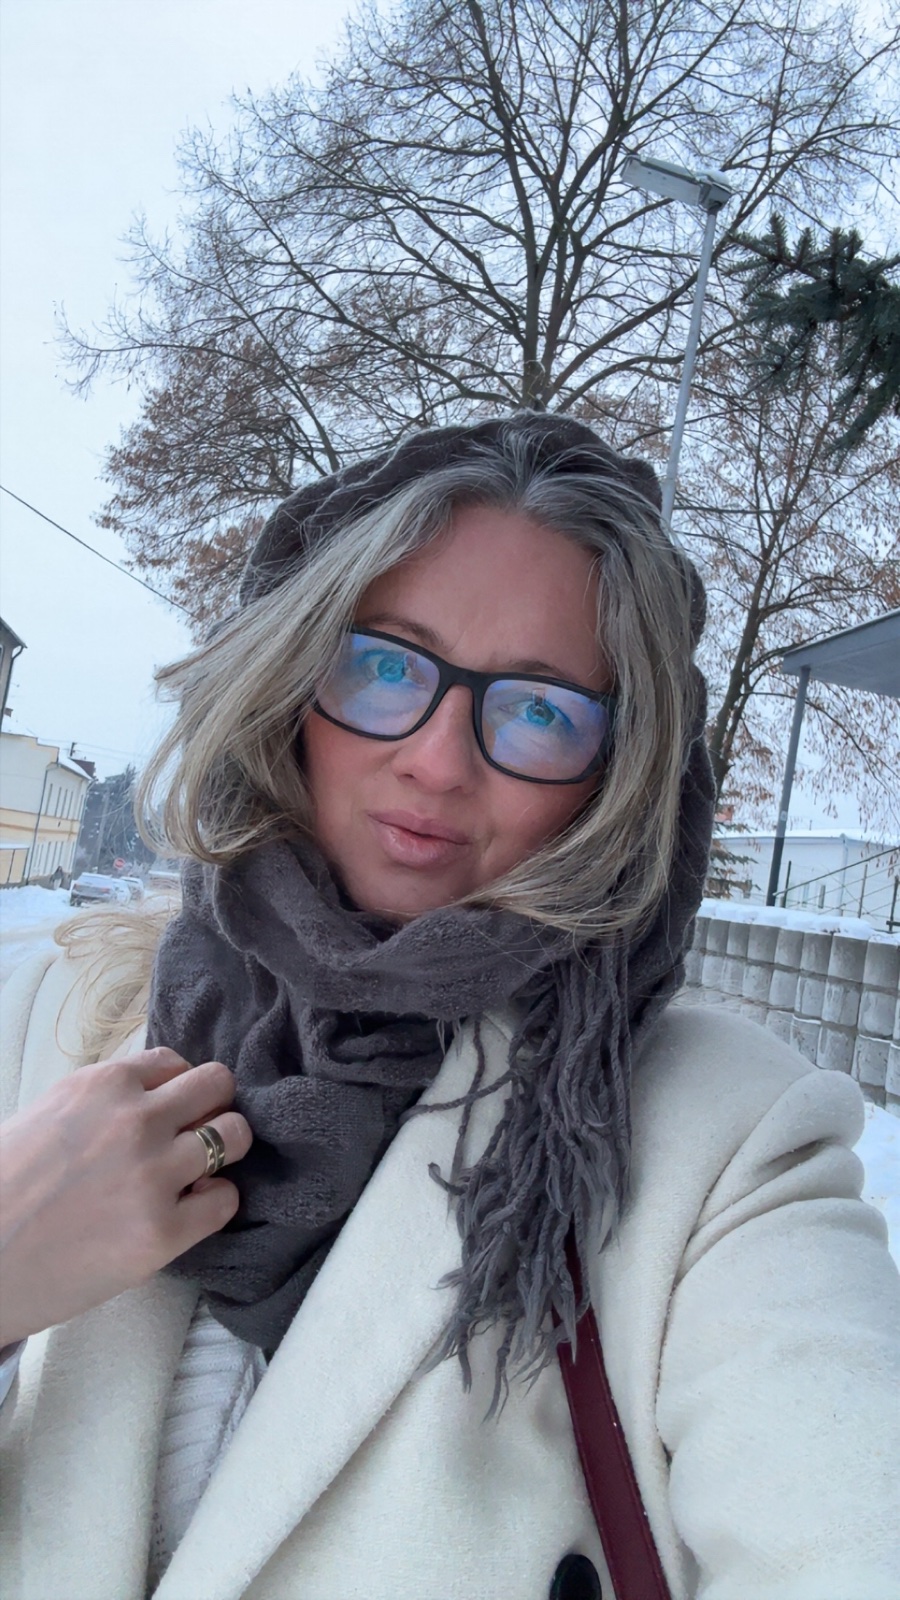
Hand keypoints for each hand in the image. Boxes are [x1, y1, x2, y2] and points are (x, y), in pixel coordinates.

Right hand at [0, 1048, 251, 1344]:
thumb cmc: (4, 1188)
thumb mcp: (50, 1113)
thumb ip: (105, 1100)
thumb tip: (158, 1097)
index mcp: (103, 1084)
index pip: (176, 1063)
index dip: (177, 1090)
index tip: (169, 1114)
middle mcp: (135, 1120)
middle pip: (218, 1085)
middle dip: (213, 1108)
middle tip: (196, 1137)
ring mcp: (153, 1175)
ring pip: (235, 1136)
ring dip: (223, 1152)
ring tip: (197, 1175)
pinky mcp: (162, 1233)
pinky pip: (226, 1201)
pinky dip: (215, 1203)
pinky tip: (186, 1213)